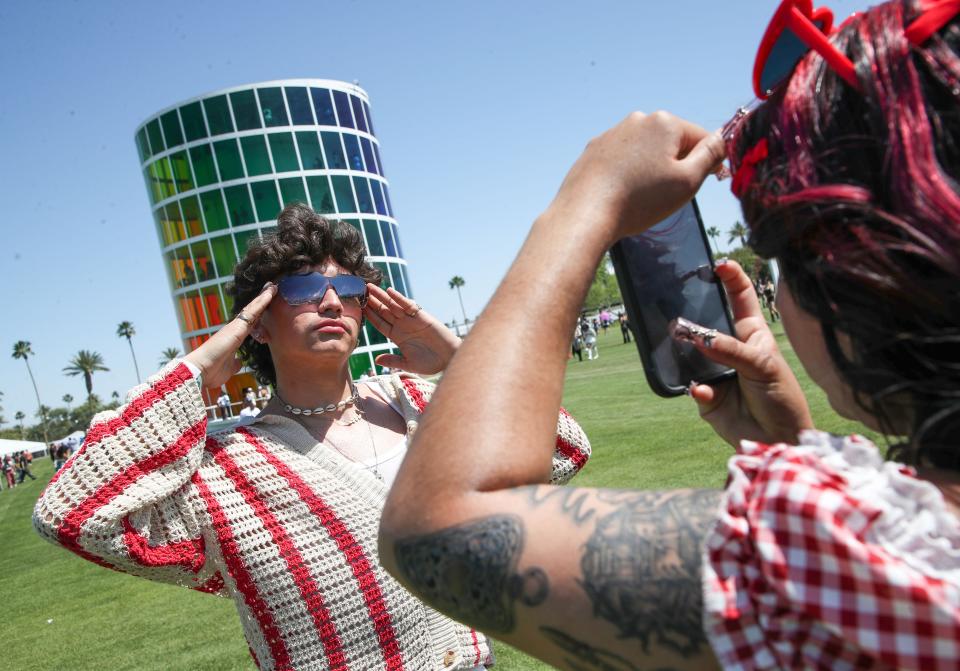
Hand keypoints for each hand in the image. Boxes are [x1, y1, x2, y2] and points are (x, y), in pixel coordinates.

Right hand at [184, 283, 277, 388]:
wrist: (199, 371)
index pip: (250, 322)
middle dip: (262, 301)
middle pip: (251, 311)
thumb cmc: (212, 371)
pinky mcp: (237, 327)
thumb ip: (236, 362)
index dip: (259, 313)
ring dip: (263, 297)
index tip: (266, 304)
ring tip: (273, 286)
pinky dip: (262, 302)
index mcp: (234, 337)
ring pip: (252, 308)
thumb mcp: (230, 368)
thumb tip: (241, 361)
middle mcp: (234, 329)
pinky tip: (270, 294)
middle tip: (271, 288)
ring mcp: (235, 326)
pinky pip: (253, 311)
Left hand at [363, 285, 460, 374]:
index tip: (358, 308)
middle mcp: (402, 326)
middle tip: (359, 291)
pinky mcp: (422, 316)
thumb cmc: (431, 363)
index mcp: (397, 336)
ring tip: (369, 287)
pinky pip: (408, 305)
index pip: (379, 323)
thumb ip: (393, 360)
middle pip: (383, 311)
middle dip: (372, 301)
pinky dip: (399, 298)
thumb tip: (376, 360)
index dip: (369, 315)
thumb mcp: (408, 364)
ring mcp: (411, 320)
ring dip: (382, 296)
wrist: (450, 359)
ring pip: (393, 305)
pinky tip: (390, 291)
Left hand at [550, 111, 725, 242]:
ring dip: (651, 170)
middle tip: (668, 196)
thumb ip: (710, 155)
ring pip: (645, 152)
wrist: (585, 214)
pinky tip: (622, 195)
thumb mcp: (688, 181)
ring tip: (642, 198)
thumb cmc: (639, 200)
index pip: (701, 137)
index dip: (710, 161)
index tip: (710, 181)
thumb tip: (723, 137)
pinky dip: (627, 175)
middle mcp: (637, 120)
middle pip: (671, 143)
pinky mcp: (593, 151)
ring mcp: (611, 134)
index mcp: (664, 122)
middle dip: (677, 166)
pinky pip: (621, 161)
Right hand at [678, 260, 812, 446]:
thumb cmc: (782, 398)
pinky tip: (705, 391)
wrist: (778, 440)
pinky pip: (693, 386)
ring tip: (681, 343)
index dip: (731, 279)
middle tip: (677, 307)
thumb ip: (732, 350)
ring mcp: (715, 371)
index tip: (719, 264)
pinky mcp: (705, 396)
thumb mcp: (764, 366)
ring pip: (692, 354)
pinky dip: (698, 388)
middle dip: (691, 315)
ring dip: (686, 350)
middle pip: (707, 323)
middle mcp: (730, 349)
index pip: (740, 299)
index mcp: (751, 334)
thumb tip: (700, 337)